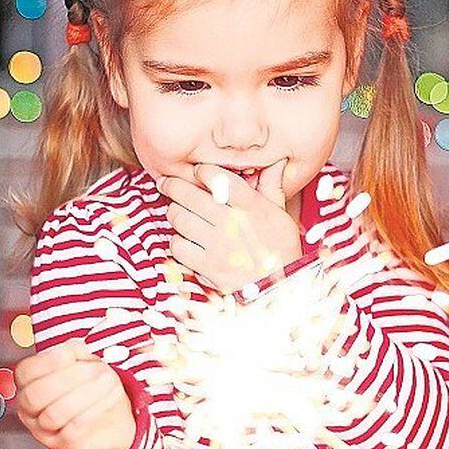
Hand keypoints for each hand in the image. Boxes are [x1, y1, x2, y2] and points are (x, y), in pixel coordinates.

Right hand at [14, 339, 135, 448]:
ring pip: (55, 414)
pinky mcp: (66, 445)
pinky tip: (112, 394)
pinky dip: (95, 408)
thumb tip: (73, 346)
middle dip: (69, 378)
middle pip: (36, 395)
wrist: (112, 420)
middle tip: (96, 369)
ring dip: (86, 393)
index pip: (25, 372)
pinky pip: (74, 429)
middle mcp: (31, 410)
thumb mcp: (85, 362)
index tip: (69, 353)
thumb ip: (76, 351)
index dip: (46, 361)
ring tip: (109, 379)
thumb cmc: (92, 387)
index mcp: (30, 384)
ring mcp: (46, 430)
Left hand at [157, 160, 302, 294]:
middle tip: (166, 183)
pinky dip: (177, 241)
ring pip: (179, 218)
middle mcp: (232, 222)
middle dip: (173, 185)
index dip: (202, 171)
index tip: (198, 171)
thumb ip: (272, 186)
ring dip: (174, 212)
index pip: (217, 177)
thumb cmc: (281, 248)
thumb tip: (276, 161)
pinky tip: (184, 239)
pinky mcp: (207, 265)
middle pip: (189, 194)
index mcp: (252, 206)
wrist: (280, 288)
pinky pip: (178, 246)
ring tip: (176, 211)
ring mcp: (218, 245)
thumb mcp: (282, 214)